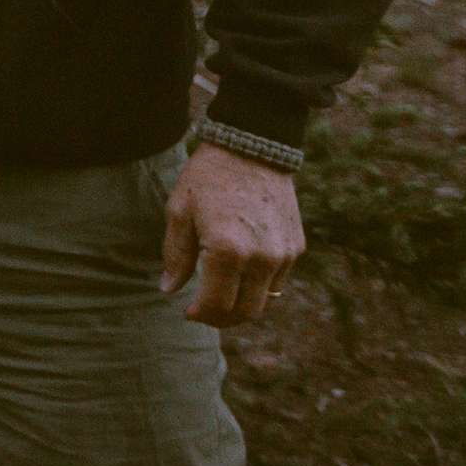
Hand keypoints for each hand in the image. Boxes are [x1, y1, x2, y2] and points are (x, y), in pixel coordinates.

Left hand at [161, 141, 302, 326]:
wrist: (252, 147)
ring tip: (222, 294)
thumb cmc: (207, 177)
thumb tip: (169, 290)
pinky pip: (278, 281)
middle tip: (204, 310)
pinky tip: (242, 273)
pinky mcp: (296, 247)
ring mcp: (283, 255)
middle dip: (222, 317)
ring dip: (243, 305)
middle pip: (245, 312)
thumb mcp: (179, 211)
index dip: (200, 315)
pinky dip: (260, 286)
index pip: (216, 305)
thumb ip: (175, 255)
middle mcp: (260, 258)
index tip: (188, 311)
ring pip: (265, 302)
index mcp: (226, 251)